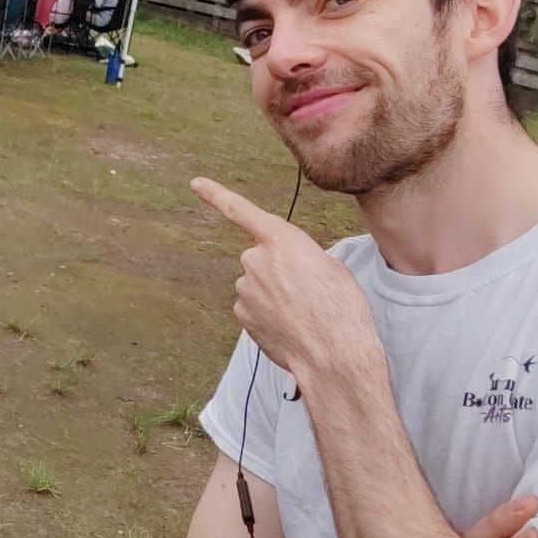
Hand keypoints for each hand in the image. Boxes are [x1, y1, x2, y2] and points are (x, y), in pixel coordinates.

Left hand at [190, 177, 380, 379]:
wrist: (333, 353)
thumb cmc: (341, 307)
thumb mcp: (331, 267)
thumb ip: (302, 257)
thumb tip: (291, 269)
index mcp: (281, 239)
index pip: (240, 210)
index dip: (216, 194)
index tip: (196, 184)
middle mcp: (255, 259)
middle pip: (259, 257)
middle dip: (277, 270)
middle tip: (306, 290)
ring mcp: (244, 288)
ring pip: (257, 284)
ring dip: (274, 294)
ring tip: (302, 311)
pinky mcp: (242, 314)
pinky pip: (253, 307)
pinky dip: (267, 314)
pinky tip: (289, 325)